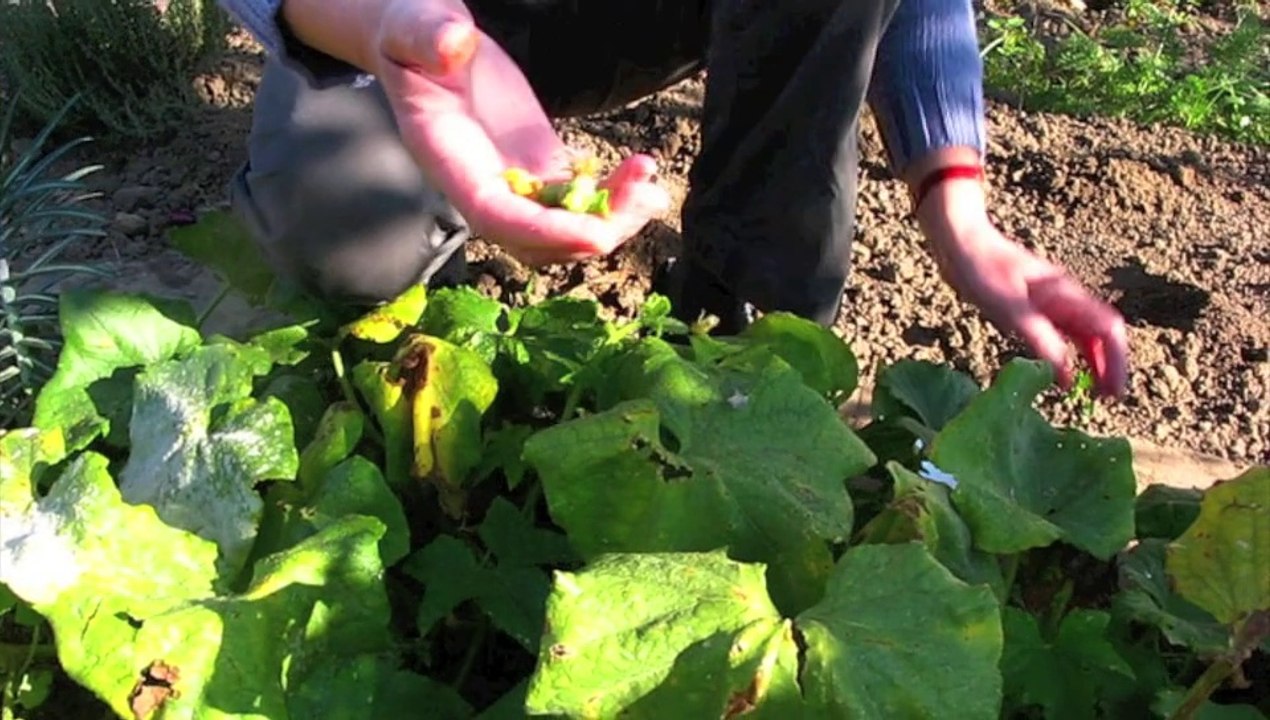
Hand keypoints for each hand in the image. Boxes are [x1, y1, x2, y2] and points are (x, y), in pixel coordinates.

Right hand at [364, 0, 669, 264]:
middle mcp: (479, 185)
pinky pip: (575, 199)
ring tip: (652, 188)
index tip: (595, 235)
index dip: (544, 231)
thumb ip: (430, 38)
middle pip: (536, 239)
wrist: (420, 39)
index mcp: (446, 160)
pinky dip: (613, 196)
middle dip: (591, 232)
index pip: (494, 215)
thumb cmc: (411, 32)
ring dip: (611, 219)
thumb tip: (454, 43)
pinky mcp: (537, 164)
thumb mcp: (414, 27)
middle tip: (642, 200)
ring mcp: (512, 180)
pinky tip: (644, 172)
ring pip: (561, 226)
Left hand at [916, 179, 1128, 397]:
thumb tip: (1065, 374)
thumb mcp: (1009, 308)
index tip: (1112, 392)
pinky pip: (1064, 333)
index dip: (1116, 362)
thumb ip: (1040, 337)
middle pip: (1103, 334)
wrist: (961, 243)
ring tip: (1090, 392)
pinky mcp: (1036, 306)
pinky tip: (1061, 372)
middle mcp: (1067, 298)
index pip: (1109, 330)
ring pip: (1085, 335)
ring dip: (1092, 363)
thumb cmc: (983, 270)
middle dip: (1109, 366)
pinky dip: (1070, 354)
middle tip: (1104, 400)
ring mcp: (1053, 301)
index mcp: (1067, 295)